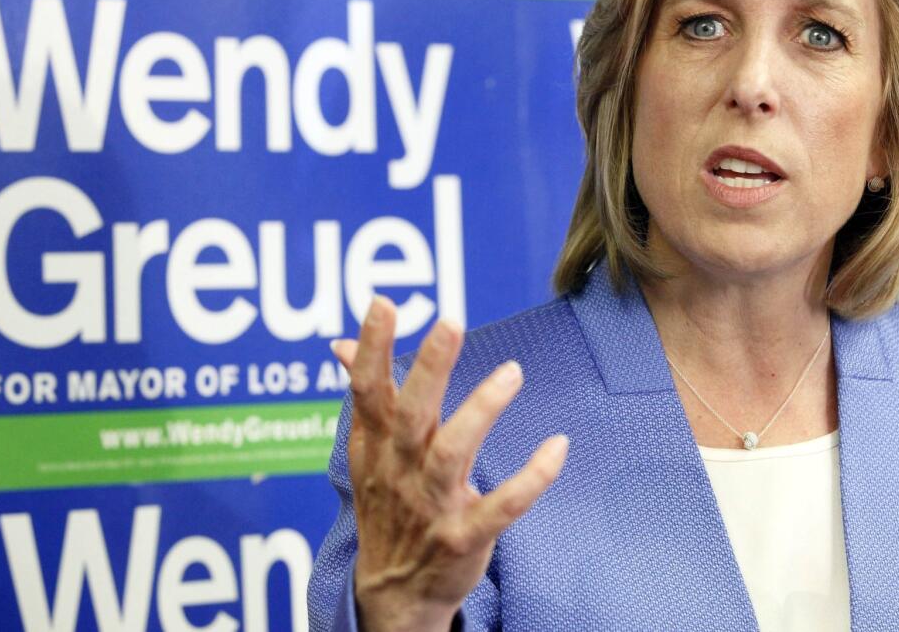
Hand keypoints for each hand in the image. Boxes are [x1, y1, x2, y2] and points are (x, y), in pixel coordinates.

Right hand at [331, 297, 568, 631]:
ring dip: (481, 411)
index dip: (373, 348)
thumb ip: (363, 396)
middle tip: (450, 321)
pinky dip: (529, 479)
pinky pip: (500, 507)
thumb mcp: (367, 454)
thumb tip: (341, 344)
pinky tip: (557, 447)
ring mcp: (432, 507)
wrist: (394, 595)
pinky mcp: (465, 538)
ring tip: (512, 371)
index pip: (368, 391)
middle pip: (410, 415)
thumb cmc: (388, 506)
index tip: (382, 303)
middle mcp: (401, 472)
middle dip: (429, 368)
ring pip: (452, 454)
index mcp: (377, 448)